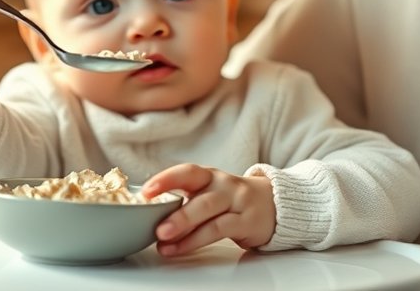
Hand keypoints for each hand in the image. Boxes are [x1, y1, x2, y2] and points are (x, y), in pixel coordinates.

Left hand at [142, 164, 275, 255]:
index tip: (146, 191)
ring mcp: (236, 202)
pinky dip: (197, 240)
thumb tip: (150, 217)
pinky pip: (220, 230)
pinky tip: (181, 248)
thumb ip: (186, 202)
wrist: (274, 204)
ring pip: (209, 212)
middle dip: (176, 212)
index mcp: (209, 176)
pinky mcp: (246, 220)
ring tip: (164, 241)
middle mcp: (222, 185)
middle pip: (198, 194)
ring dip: (185, 227)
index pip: (187, 172)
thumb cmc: (232, 201)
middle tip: (156, 227)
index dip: (166, 179)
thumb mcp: (210, 194)